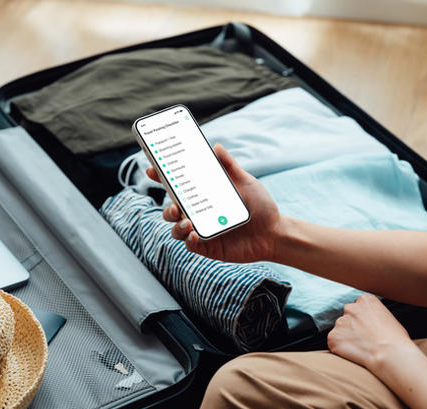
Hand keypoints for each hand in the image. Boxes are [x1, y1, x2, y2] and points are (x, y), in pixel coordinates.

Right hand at [146, 143, 281, 262]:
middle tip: (174, 204)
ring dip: (175, 223)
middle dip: (167, 206)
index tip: (152, 169)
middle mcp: (198, 212)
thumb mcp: (245, 182)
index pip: (177, 186)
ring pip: (175, 228)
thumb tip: (216, 146)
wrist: (274, 233)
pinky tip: (194, 232)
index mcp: (203, 195)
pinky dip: (187, 238)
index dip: (161, 177)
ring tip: (186, 220)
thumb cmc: (260, 206)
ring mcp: (200, 229)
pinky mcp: (206, 246)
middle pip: (171, 209)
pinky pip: (189, 243)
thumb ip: (229, 166)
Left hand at [326, 295, 417, 372]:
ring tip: (361, 349)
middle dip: (352, 328)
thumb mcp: (388, 318)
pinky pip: (334, 343)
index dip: (362, 320)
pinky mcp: (333, 337)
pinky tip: (354, 354)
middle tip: (363, 340)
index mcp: (365, 300)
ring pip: (340, 331)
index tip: (367, 329)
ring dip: (346, 338)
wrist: (390, 354)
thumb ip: (375, 316)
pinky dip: (340, 349)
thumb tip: (372, 323)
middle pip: (347, 317)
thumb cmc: (396, 339)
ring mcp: (340, 322)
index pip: (357, 307)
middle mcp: (350, 308)